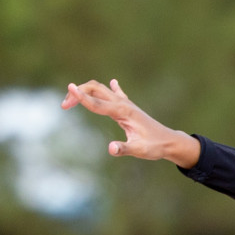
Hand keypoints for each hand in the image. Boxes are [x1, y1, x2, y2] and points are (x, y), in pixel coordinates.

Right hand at [60, 79, 200, 167]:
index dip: (81, 97)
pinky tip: (113, 83)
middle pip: (95, 89)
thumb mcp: (140, 151)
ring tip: (72, 102)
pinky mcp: (129, 107)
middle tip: (64, 106)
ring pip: (102, 89)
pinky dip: (109, 89)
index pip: (97, 102)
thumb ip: (124, 149)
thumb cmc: (155, 146)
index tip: (68, 89)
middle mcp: (123, 104)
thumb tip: (111, 149)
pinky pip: (117, 94)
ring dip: (86, 92)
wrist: (170, 142)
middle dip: (78, 93)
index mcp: (123, 112)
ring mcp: (126, 104)